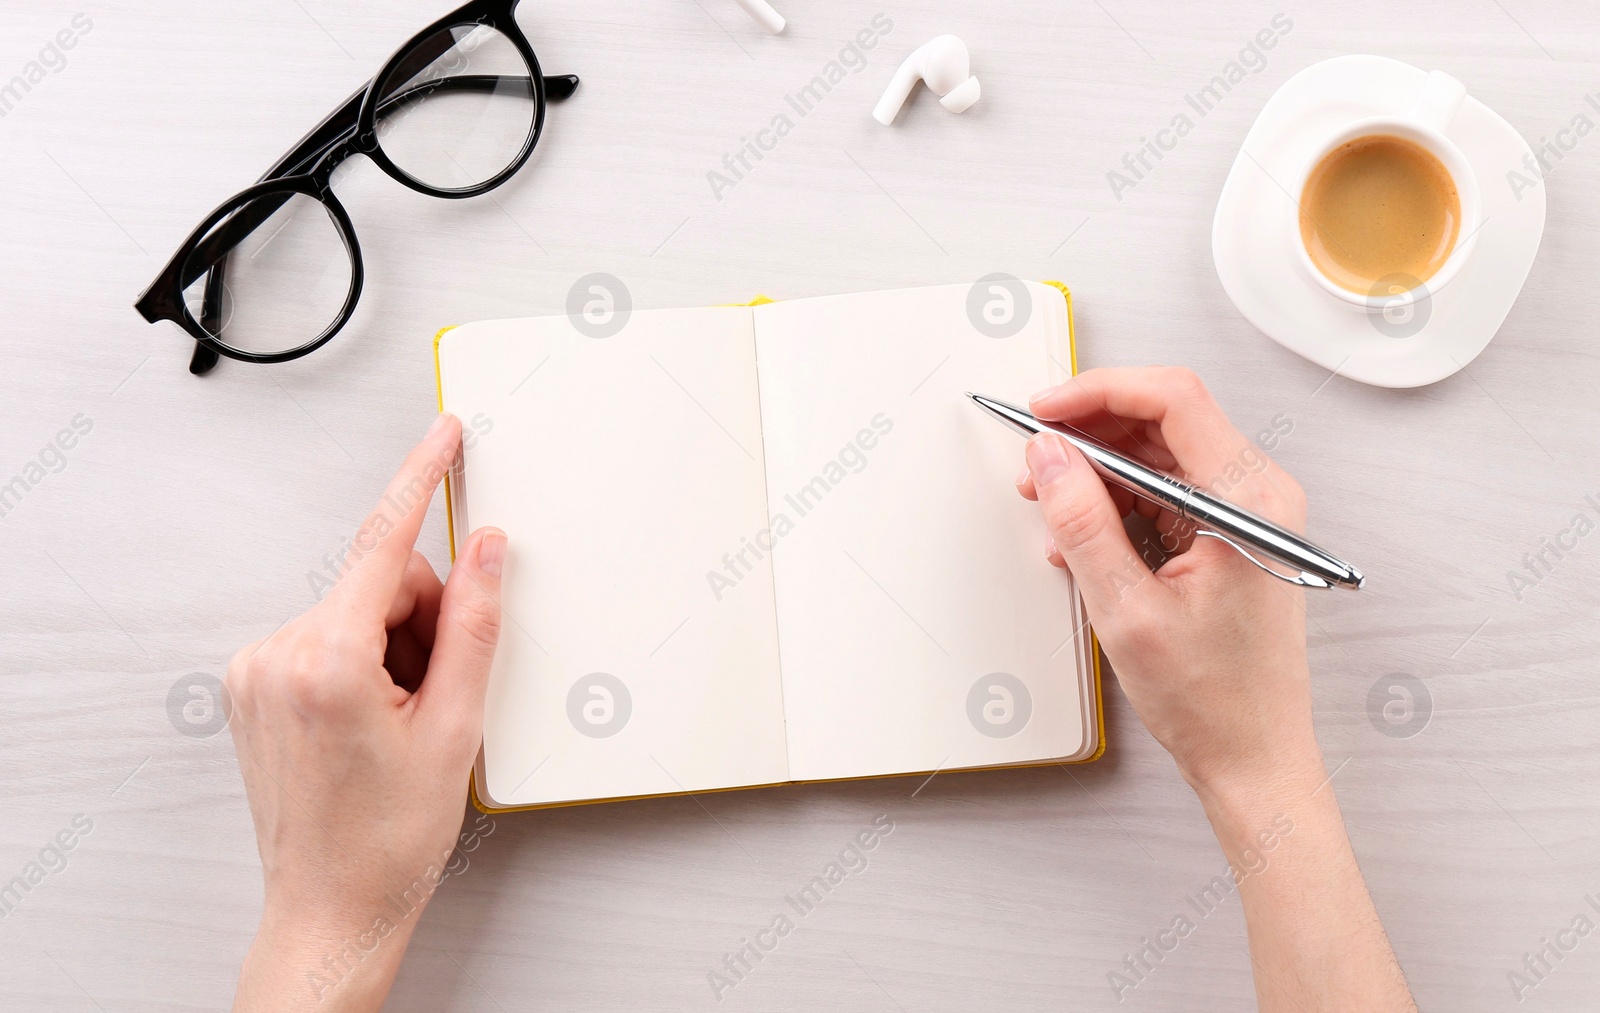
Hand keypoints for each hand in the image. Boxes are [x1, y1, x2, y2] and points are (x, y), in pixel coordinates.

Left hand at [226, 413, 505, 1011]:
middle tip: (440, 691)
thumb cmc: (387, 842)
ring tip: (404, 719)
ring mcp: (255, 670)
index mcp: (327, 662)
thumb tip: (486, 552)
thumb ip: (474, 624)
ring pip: (354, 609)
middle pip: (378, 583)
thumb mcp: (455, 728)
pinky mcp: (250, 684)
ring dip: (394, 645)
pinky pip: (325, 635)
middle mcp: (277, 655)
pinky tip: (375, 715)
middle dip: (423, 620)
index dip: (421, 479)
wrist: (330, 909)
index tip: (442, 436)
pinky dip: (363, 658)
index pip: (383, 543)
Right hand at [1018, 367, 1316, 795]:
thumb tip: (1049, 457)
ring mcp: (1243, 517)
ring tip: (1048, 502)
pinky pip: (1162, 495)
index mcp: (1250, 502)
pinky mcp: (1226, 538)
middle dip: (1090, 433)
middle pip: (1164, 421)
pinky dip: (1115, 505)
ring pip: (1158, 457)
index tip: (1045, 409)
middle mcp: (1257, 497)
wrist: (1254, 759)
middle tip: (1035, 460)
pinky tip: (1077, 537)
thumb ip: (1082, 522)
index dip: (1100, 392)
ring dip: (1097, 472)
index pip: (1174, 400)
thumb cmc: (1215, 700)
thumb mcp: (1127, 609)